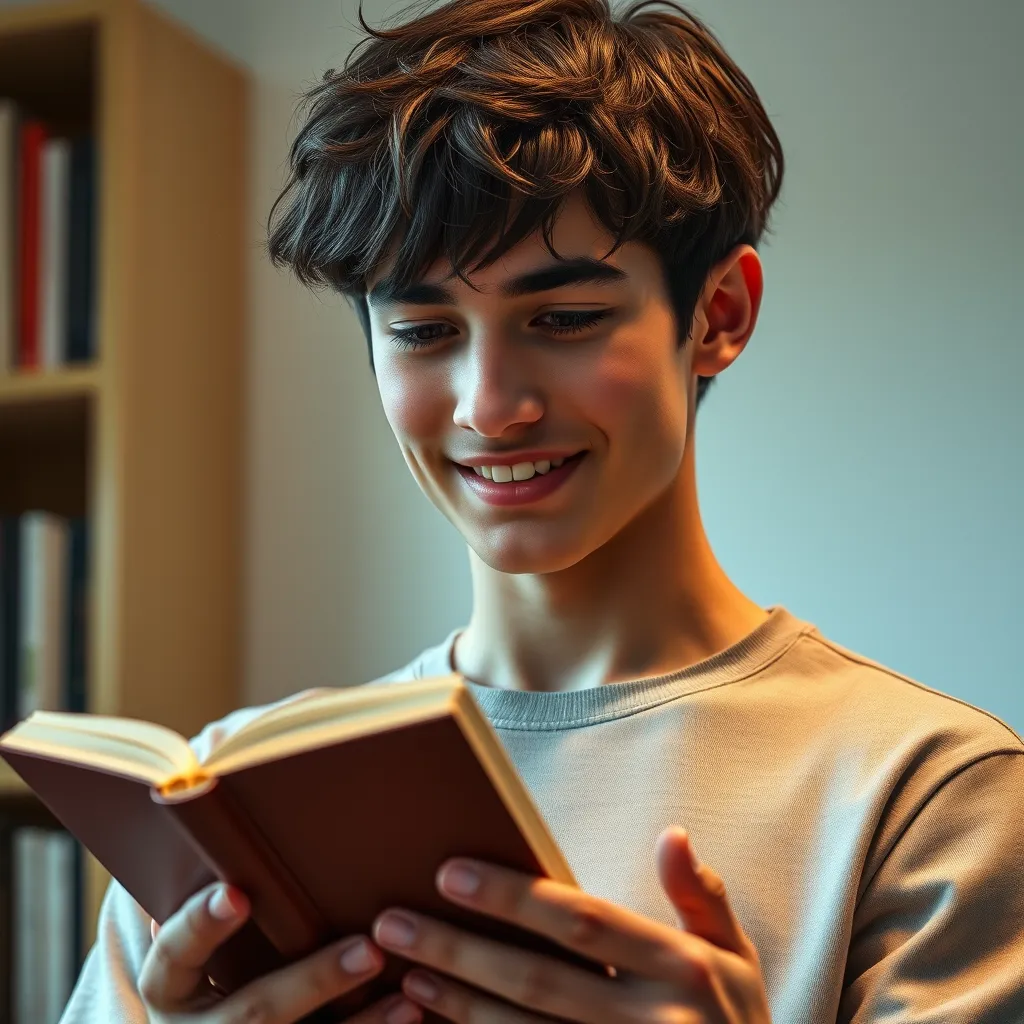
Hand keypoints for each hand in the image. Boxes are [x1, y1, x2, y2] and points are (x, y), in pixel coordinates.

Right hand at [141, 881, 422, 1023]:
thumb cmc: (215, 953)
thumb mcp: (204, 933)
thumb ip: (227, 889)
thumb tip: (253, 790)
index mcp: (168, 986)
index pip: (175, 953)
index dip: (203, 924)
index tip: (238, 893)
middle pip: (252, 1012)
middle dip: (314, 982)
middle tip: (367, 949)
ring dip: (358, 1023)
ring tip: (406, 996)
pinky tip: (410, 1013)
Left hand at [372, 827, 771, 1022]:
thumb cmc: (736, 1022)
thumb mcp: (736, 957)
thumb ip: (703, 896)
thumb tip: (672, 833)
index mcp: (680, 967)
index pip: (582, 922)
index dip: (514, 897)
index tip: (450, 872)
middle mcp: (649, 1019)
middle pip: (536, 980)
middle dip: (460, 950)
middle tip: (393, 922)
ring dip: (457, 1006)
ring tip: (403, 975)